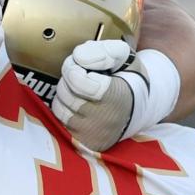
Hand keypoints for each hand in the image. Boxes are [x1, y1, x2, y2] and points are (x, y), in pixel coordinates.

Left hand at [53, 40, 178, 150]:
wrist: (136, 108)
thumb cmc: (125, 78)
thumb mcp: (122, 56)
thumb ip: (103, 51)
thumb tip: (78, 57)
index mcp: (117, 97)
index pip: (78, 82)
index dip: (74, 70)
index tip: (83, 68)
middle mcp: (105, 120)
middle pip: (66, 93)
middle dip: (68, 80)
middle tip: (82, 78)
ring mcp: (93, 135)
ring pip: (59, 108)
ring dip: (64, 95)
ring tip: (81, 92)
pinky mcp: (83, 144)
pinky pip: (58, 123)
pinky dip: (64, 111)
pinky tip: (78, 106)